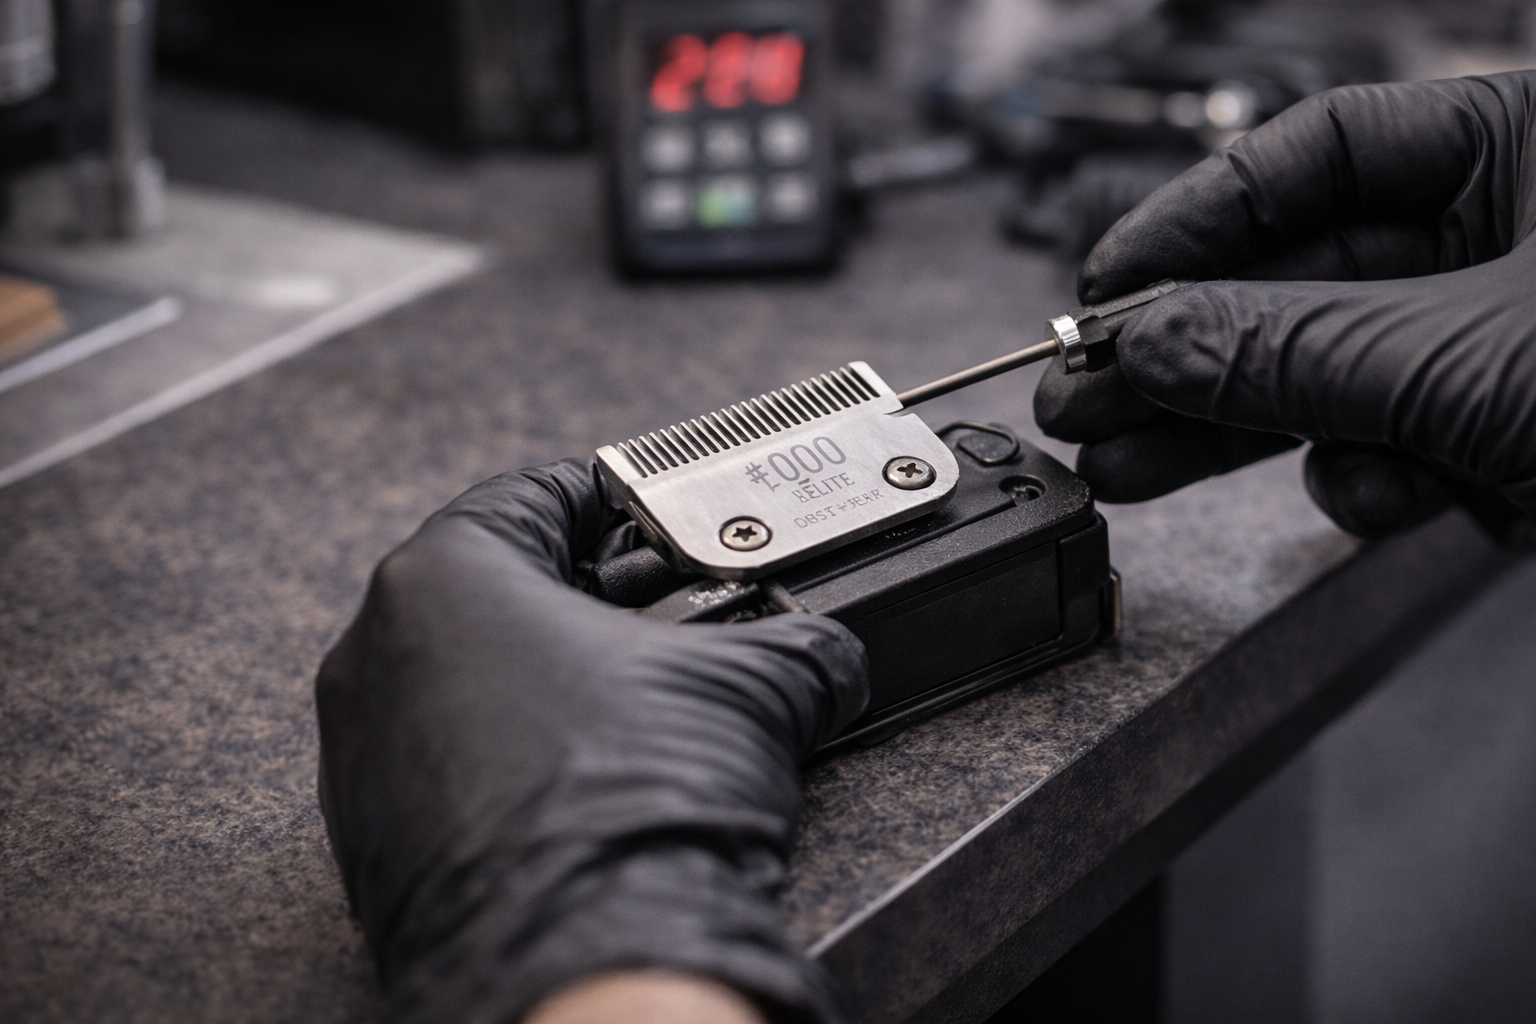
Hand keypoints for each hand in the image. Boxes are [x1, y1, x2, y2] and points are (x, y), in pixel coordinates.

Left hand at [315, 458, 868, 1023]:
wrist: (585, 971)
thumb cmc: (637, 807)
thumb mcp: (754, 688)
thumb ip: (800, 643)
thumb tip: (828, 654)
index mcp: (445, 580)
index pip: (537, 495)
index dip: (617, 499)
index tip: (656, 514)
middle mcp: (379, 654)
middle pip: (498, 588)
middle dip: (591, 597)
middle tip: (666, 612)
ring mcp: (364, 751)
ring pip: (468, 676)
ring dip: (551, 677)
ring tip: (638, 702)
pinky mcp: (372, 836)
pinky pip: (451, 759)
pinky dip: (516, 752)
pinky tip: (591, 776)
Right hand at [1034, 72, 1535, 541]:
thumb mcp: (1471, 356)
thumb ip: (1300, 350)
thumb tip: (1157, 343)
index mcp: (1524, 149)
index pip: (1320, 149)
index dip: (1197, 217)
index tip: (1110, 284)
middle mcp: (1504, 235)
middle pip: (1300, 278)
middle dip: (1186, 349)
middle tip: (1084, 392)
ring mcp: (1498, 340)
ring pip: (1328, 373)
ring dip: (1225, 428)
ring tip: (1121, 462)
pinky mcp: (1499, 435)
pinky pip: (1394, 445)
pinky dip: (1364, 480)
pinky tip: (1357, 494)